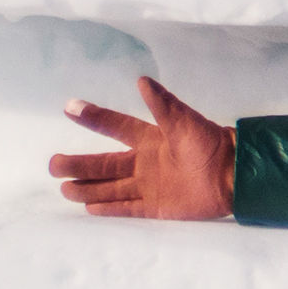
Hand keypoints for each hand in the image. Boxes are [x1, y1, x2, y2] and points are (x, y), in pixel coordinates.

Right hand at [51, 76, 234, 220]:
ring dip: (87, 188)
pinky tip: (88, 208)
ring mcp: (149, 185)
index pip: (115, 127)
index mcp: (150, 138)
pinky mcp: (157, 206)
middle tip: (53, 164)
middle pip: (104, 164)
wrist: (234, 175)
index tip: (69, 107)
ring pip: (110, 187)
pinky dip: (109, 208)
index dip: (93, 117)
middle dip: (79, 164)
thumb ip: (162, 104)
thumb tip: (142, 80)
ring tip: (63, 188)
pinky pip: (127, 208)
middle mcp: (145, 162)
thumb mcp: (184, 121)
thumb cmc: (211, 144)